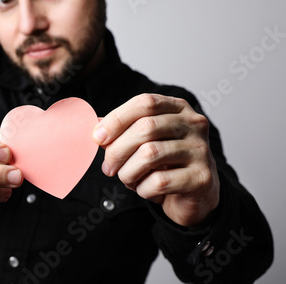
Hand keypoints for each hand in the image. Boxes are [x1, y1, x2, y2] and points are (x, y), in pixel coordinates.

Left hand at [92, 94, 219, 226]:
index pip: (144, 102)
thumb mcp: (142, 142)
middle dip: (117, 150)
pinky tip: (146, 190)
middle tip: (108, 168)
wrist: (195, 195)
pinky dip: (143, 189)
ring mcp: (200, 150)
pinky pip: (159, 181)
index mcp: (178, 108)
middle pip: (145, 128)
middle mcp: (194, 124)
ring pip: (150, 154)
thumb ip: (121, 132)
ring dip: (128, 172)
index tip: (97, 137)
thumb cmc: (164, 164)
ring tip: (128, 179)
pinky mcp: (202, 177)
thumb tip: (95, 127)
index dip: (117, 119)